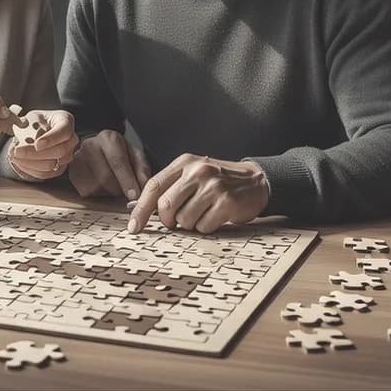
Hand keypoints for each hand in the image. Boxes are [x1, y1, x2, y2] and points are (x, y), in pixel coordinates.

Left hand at [6, 109, 78, 180]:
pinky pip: (47, 174)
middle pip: (59, 151)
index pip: (63, 131)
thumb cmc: (35, 122)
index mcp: (65, 121)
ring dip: (31, 163)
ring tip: (14, 157)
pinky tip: (20, 163)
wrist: (37, 131)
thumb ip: (26, 124)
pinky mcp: (60, 168)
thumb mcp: (30, 117)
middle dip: (35, 154)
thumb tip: (19, 134)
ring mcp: (68, 155)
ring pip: (52, 165)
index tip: (36, 144)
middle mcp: (71, 139)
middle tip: (17, 152)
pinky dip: (32, 170)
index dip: (51, 139)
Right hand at [68, 129, 150, 200]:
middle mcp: (90, 145)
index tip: (134, 196)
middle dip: (118, 190)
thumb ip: (142, 171)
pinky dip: (98, 195)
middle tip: (126, 193)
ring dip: (108, 193)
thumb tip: (143, 188)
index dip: (127, 181)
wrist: (98, 149)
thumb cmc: (120, 154)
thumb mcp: (135, 156)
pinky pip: (86, 192)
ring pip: (95, 187)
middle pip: (105, 177)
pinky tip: (102, 187)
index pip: (118, 162)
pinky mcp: (72, 173)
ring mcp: (78, 159)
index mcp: (108, 138)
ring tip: (114, 187)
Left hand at [127, 154, 269, 233]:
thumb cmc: (219, 181)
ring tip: (202, 214)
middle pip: (165, 205)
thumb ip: (170, 187)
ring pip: (184, 219)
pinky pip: (203, 226)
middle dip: (168, 220)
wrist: (257, 181)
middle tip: (177, 221)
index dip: (140, 209)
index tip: (134, 227)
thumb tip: (138, 208)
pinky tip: (215, 216)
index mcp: (185, 163)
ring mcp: (213, 186)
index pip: (153, 186)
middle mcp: (197, 171)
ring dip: (190, 224)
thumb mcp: (193, 174)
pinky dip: (206, 227)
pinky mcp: (226, 202)